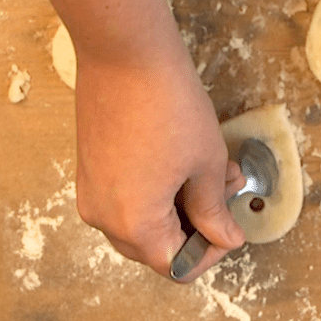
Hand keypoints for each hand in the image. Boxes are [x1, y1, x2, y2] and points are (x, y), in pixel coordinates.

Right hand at [73, 35, 245, 280]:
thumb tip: (224, 239)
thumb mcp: (205, 163)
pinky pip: (125, 197)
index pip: (176, 266)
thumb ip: (213, 210)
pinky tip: (184, 158)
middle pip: (155, 247)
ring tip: (213, 168)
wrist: (125, 53)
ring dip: (180, 205)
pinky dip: (157, 190)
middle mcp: (103, 216)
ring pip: (142, 220)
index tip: (231, 226)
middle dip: (198, 224)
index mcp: (134, 225)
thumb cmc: (169, 104)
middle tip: (225, 191)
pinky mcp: (90, 167)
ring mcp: (91, 191)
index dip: (210, 252)